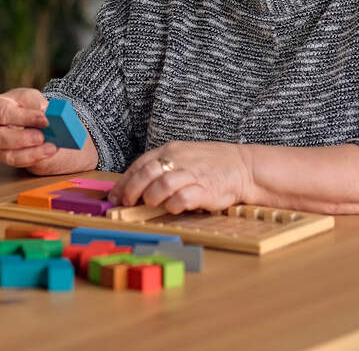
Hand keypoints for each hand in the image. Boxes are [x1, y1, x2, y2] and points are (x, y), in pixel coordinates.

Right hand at [0, 88, 57, 167]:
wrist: (23, 116)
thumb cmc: (23, 104)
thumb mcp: (30, 98)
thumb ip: (37, 105)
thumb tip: (49, 116)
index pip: (3, 112)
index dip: (24, 117)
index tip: (45, 119)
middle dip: (23, 138)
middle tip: (42, 137)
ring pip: (7, 155)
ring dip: (31, 153)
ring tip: (50, 147)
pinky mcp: (4, 157)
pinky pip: (17, 162)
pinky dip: (34, 158)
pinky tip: (47, 152)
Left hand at [107, 141, 252, 212]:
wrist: (243, 166)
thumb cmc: (208, 165)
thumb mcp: (181, 158)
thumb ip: (159, 169)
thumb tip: (132, 187)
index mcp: (170, 151)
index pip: (140, 164)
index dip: (125, 182)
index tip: (115, 196)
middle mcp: (179, 160)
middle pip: (147, 173)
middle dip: (132, 190)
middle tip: (127, 202)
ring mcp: (193, 174)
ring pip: (163, 183)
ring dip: (152, 197)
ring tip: (150, 204)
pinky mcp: (206, 190)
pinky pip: (184, 197)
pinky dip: (173, 204)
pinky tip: (171, 208)